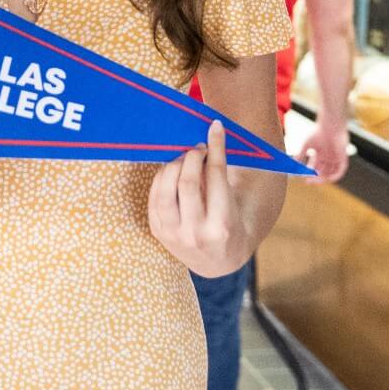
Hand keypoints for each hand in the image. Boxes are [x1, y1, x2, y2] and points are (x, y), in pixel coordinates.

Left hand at [148, 121, 250, 278]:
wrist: (218, 261)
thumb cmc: (230, 223)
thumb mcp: (235, 204)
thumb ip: (221, 174)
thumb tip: (211, 132)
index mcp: (222, 225)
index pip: (215, 176)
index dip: (215, 147)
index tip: (214, 128)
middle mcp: (196, 233)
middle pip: (187, 181)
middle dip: (192, 156)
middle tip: (198, 148)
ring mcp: (174, 235)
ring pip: (165, 189)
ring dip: (173, 165)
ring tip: (184, 159)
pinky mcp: (159, 233)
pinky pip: (154, 198)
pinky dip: (161, 178)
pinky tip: (171, 171)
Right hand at [299, 123, 348, 182]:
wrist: (330, 125)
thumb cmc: (318, 132)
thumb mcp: (306, 145)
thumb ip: (300, 155)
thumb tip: (292, 164)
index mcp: (321, 154)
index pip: (315, 166)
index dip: (309, 172)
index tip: (303, 177)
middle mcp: (329, 157)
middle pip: (322, 171)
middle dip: (315, 177)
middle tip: (308, 181)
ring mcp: (336, 158)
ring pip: (330, 172)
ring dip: (323, 178)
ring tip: (315, 180)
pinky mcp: (343, 158)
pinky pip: (340, 170)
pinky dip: (335, 176)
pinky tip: (328, 179)